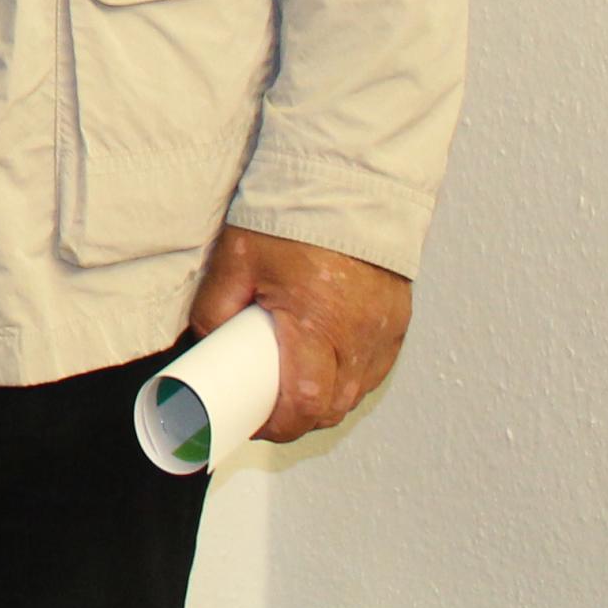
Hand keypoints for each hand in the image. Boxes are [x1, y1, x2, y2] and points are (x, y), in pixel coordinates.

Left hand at [191, 225, 412, 442]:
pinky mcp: (399, 321)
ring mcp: (384, 332)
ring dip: (325, 400)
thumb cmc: (294, 217)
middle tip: (267, 409)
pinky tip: (326, 366)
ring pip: (357, 392)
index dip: (277, 424)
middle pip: (333, 407)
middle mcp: (358, 337)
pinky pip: (375, 368)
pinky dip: (349, 377)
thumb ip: (217, 305)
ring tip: (292, 387)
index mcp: (318, 324)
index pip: (304, 403)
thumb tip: (208, 342)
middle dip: (298, 417)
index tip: (253, 423)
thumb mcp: (237, 258)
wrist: (349, 183)